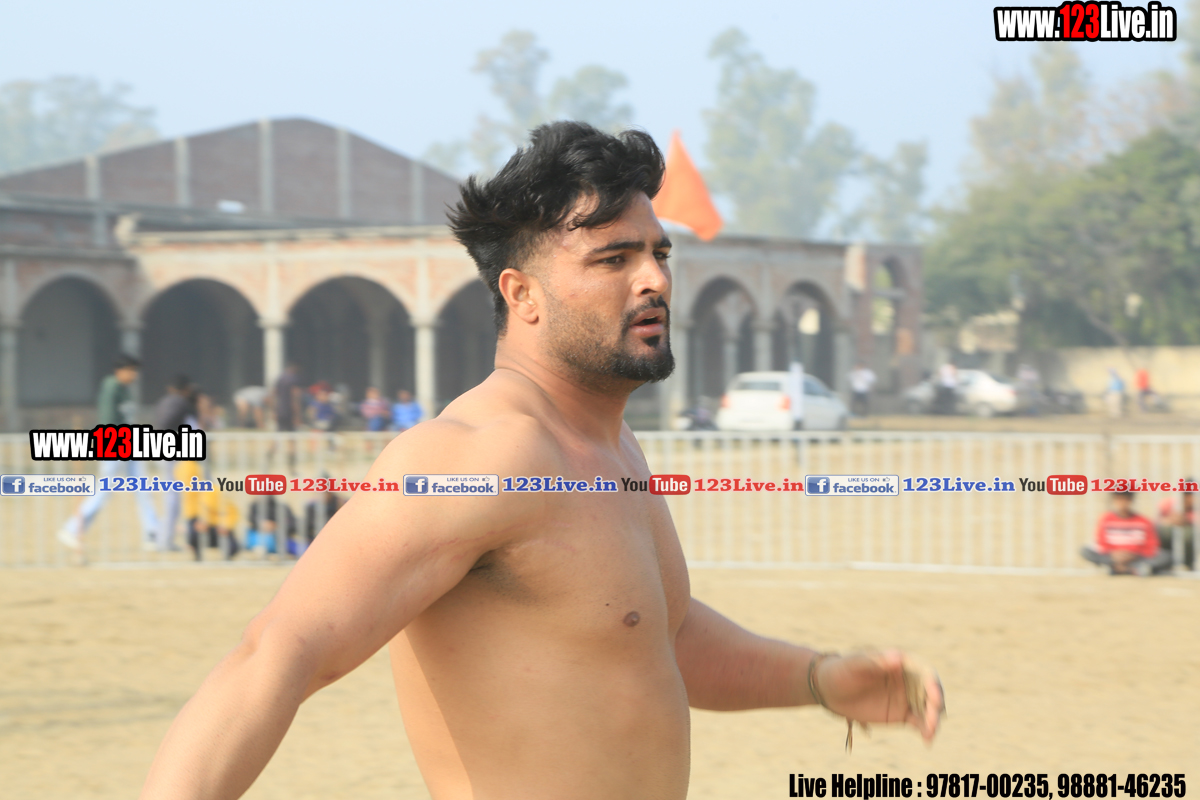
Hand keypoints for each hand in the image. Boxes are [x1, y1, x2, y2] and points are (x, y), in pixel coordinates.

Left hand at [815, 650, 943, 742]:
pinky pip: (919, 722)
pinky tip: (926, 740)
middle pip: (931, 692)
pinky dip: (926, 730)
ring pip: (928, 709)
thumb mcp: (855, 664)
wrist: (828, 690)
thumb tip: (898, 657)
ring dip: (933, 720)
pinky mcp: (901, 714)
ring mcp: (906, 697)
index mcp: (900, 662)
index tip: (935, 696)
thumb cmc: (841, 670)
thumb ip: (876, 661)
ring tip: (930, 732)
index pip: (924, 672)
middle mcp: (908, 680)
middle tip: (933, 719)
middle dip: (936, 705)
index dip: (933, 683)